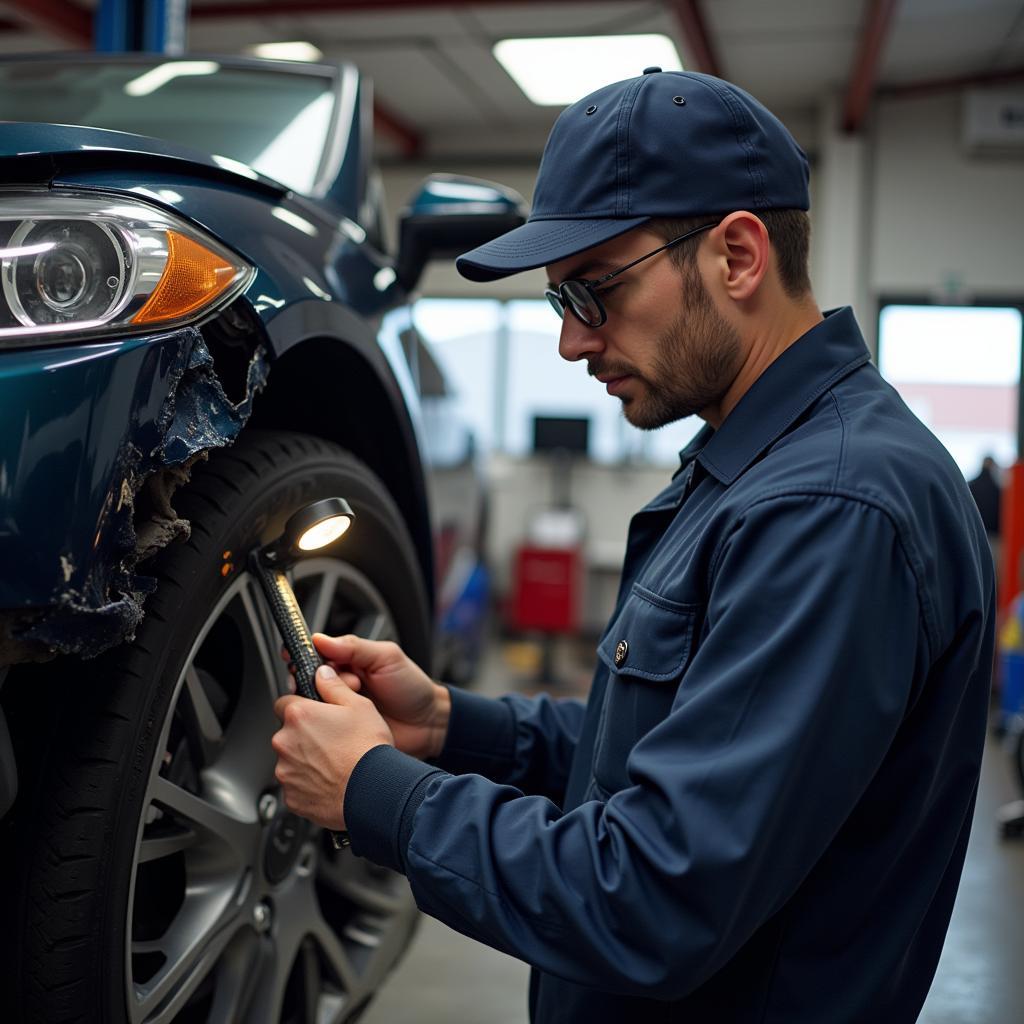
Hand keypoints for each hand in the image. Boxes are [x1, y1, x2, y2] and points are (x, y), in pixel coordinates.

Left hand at [272, 665, 393, 829]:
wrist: (372, 792)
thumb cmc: (367, 750)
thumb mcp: (359, 706)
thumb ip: (334, 686)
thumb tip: (322, 674)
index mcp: (299, 715)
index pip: (284, 702)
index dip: (302, 706)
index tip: (315, 713)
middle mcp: (285, 742)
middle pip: (288, 732)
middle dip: (304, 735)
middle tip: (331, 740)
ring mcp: (286, 771)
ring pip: (291, 760)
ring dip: (305, 760)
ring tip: (334, 763)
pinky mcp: (290, 796)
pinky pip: (295, 785)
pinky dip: (308, 784)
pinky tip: (330, 781)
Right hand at [309, 634, 450, 760]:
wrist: (427, 724)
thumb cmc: (411, 687)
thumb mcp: (386, 658)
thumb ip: (354, 647)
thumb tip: (320, 639)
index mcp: (348, 660)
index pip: (316, 653)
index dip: (304, 655)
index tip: (299, 657)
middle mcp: (339, 683)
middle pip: (309, 678)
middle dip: (321, 680)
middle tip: (350, 683)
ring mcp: (338, 707)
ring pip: (312, 701)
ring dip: (326, 700)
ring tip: (354, 698)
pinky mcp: (339, 730)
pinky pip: (321, 725)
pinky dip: (326, 721)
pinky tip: (341, 719)